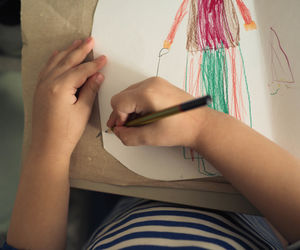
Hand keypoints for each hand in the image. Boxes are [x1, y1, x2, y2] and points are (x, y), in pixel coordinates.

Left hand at [31, 37, 106, 156]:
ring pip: (56, 62)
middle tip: (91, 40)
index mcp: (60, 87)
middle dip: (80, 50)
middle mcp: (48, 82)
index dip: (94, 64)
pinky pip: (47, 69)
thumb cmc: (66, 132)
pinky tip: (59, 55)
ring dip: (68, 51)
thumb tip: (98, 75)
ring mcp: (42, 85)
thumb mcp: (83, 110)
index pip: (81, 70)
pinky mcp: (40, 90)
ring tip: (77, 42)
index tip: (104, 58)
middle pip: (67, 61)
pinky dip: (54, 60)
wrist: (48, 146)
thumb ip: (90, 90)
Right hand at [107, 77, 210, 147]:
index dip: (118, 119)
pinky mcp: (160, 85)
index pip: (118, 102)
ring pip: (129, 94)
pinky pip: (139, 92)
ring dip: (130, 110)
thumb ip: (129, 136)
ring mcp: (156, 82)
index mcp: (147, 93)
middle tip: (131, 128)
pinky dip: (138, 105)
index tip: (124, 129)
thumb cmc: (183, 129)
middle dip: (123, 114)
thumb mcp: (152, 137)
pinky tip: (147, 116)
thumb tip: (118, 132)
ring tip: (142, 123)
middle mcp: (150, 83)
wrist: (202, 124)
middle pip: (122, 97)